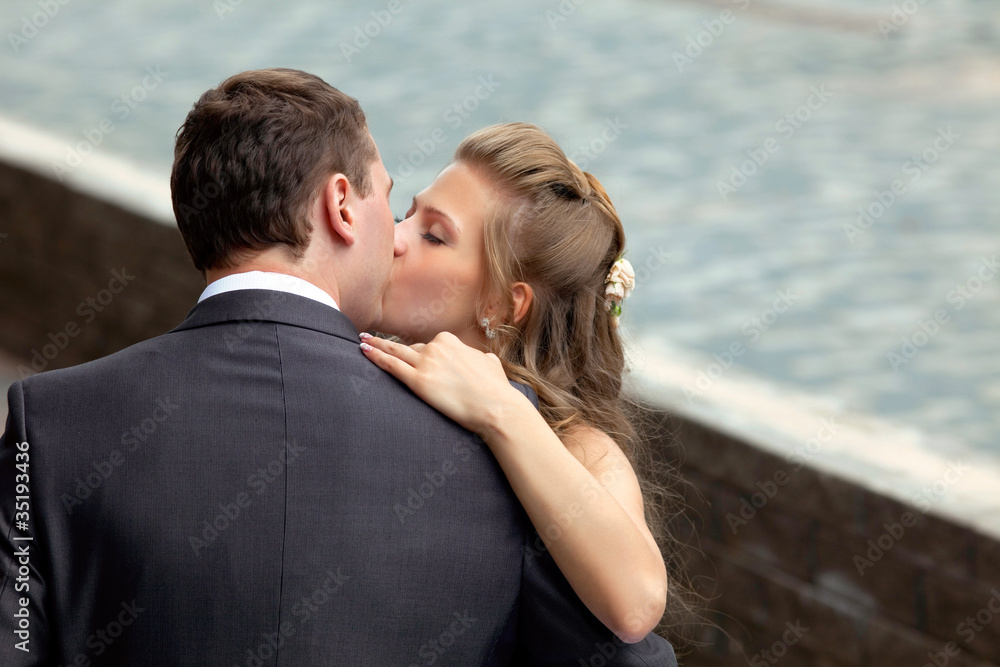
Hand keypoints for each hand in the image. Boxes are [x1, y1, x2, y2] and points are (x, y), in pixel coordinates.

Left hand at [359, 331, 527, 436]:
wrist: (496, 407)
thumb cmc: (496, 389)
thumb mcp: (491, 364)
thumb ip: (482, 358)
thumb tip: (484, 358)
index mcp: (451, 341)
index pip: (428, 345)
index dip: (418, 353)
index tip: (409, 356)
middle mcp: (437, 347)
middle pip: (410, 347)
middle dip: (391, 346)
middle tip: (370, 338)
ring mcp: (426, 363)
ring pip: (395, 351)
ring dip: (375, 345)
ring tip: (362, 340)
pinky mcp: (419, 381)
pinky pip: (392, 365)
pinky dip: (376, 357)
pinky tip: (364, 351)